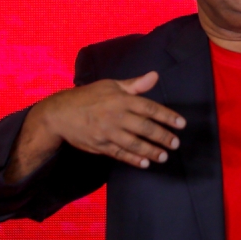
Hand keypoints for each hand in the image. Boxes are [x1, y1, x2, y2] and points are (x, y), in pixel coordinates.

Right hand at [7, 72, 185, 181]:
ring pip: (133, 144)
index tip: (181, 124)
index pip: (150, 108)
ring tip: (164, 156)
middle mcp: (116, 116)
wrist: (59, 113)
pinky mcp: (99, 145)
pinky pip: (119, 154)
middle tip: (176, 143)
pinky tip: (144, 163)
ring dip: (151, 151)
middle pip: (144, 128)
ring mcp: (107, 132)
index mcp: (121, 99)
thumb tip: (155, 75)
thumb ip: (135, 85)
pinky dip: (133, 159)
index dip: (167, 116)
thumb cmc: (89, 96)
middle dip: (162, 136)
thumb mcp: (111, 85)